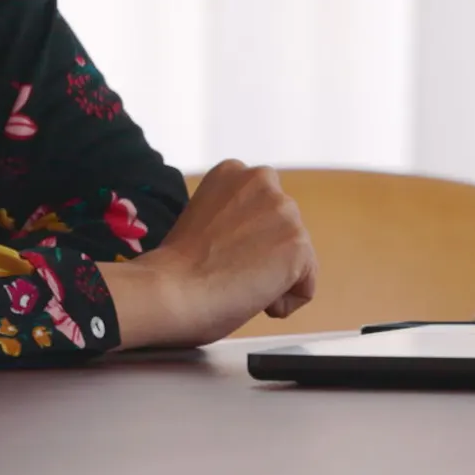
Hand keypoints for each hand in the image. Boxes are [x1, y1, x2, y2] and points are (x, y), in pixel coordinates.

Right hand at [99, 161, 318, 349]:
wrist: (170, 290)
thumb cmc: (175, 269)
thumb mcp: (205, 218)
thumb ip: (235, 217)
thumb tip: (256, 241)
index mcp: (233, 172)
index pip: (263, 210)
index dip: (243, 241)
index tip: (217, 253)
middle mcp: (262, 180)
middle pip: (283, 231)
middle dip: (264, 255)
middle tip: (227, 270)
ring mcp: (284, 211)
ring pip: (296, 259)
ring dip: (272, 278)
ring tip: (236, 282)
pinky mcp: (299, 244)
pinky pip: (304, 287)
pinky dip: (282, 303)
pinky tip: (252, 297)